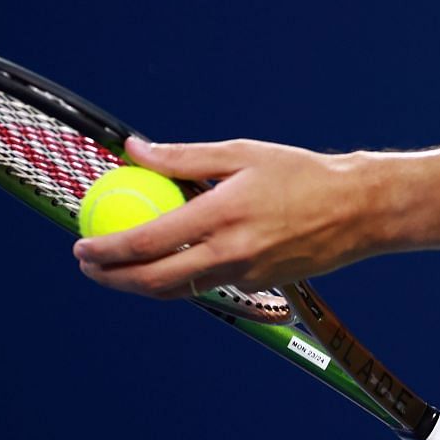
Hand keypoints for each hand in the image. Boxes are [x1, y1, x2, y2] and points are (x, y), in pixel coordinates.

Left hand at [73, 135, 377, 296]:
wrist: (358, 210)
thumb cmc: (302, 174)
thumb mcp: (242, 153)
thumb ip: (184, 157)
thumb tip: (135, 150)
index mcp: (222, 216)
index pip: (147, 242)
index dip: (106, 250)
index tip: (82, 246)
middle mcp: (231, 253)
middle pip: (153, 281)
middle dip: (111, 278)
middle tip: (90, 266)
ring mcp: (245, 274)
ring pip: (178, 290)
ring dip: (141, 283)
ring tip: (120, 269)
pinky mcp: (258, 285)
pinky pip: (207, 284)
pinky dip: (181, 277)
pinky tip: (172, 260)